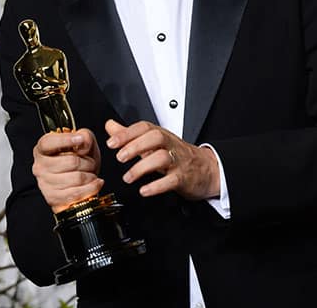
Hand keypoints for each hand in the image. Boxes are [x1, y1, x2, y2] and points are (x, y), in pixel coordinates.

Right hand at [32, 128, 103, 212]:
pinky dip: (91, 188)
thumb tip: (83, 141)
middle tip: (90, 163)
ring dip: (90, 176)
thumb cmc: (79, 158)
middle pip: (71, 162)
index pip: (48, 143)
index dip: (65, 140)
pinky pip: (77, 193)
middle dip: (88, 162)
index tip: (80, 139)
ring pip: (77, 178)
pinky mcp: (53, 198)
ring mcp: (44, 183)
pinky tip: (95, 183)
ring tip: (90, 174)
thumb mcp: (84, 141)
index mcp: (43, 148)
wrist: (81, 180)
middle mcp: (40, 166)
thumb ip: (84, 135)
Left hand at [105, 119, 219, 199]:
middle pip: (155, 138)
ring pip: (162, 158)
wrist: (206, 169)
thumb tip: (110, 126)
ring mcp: (178, 161)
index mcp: (161, 135)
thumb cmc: (176, 154)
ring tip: (128, 177)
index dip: (127, 133)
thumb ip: (130, 135)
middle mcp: (170, 145)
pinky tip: (144, 190)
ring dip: (142, 167)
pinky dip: (157, 186)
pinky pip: (172, 180)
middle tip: (119, 157)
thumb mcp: (153, 142)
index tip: (111, 142)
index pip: (144, 127)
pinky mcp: (184, 178)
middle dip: (135, 146)